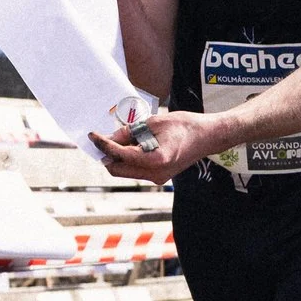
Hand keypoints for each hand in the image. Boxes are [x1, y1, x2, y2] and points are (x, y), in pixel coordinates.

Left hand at [90, 110, 216, 184]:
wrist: (207, 137)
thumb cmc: (185, 125)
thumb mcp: (154, 122)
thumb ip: (130, 132)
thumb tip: (110, 138)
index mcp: (155, 160)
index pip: (120, 154)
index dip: (104, 144)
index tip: (93, 135)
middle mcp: (155, 174)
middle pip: (118, 169)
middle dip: (106, 155)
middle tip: (100, 139)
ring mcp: (157, 178)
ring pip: (126, 171)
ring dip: (116, 158)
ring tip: (114, 140)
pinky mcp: (159, 177)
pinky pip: (136, 171)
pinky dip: (128, 160)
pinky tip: (128, 145)